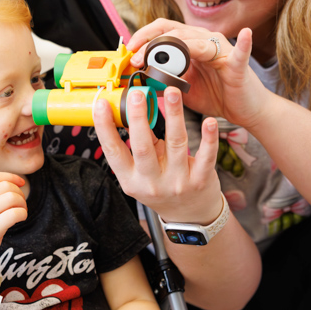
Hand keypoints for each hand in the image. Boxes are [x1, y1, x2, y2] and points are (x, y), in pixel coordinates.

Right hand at [0, 172, 26, 278]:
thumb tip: (12, 183)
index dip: (12, 177)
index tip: (21, 183)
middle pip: (7, 186)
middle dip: (19, 193)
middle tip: (21, 204)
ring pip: (13, 197)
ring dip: (22, 204)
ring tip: (21, 212)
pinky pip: (15, 213)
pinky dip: (23, 214)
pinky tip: (20, 219)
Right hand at [93, 84, 223, 222]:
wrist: (190, 216)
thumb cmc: (161, 188)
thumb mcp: (140, 173)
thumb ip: (137, 145)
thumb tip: (133, 110)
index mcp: (131, 179)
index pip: (113, 151)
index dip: (105, 128)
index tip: (102, 104)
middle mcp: (151, 182)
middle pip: (142, 147)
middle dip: (138, 118)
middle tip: (137, 94)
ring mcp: (177, 182)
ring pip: (175, 144)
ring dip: (174, 116)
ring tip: (172, 93)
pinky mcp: (200, 181)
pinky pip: (206, 156)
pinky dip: (208, 138)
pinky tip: (209, 122)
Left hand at [127, 19, 269, 128]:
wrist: (243, 110)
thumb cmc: (215, 95)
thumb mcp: (181, 89)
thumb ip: (163, 81)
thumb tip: (138, 80)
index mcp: (190, 44)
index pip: (163, 30)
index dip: (143, 38)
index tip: (129, 52)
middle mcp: (205, 41)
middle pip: (174, 32)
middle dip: (150, 44)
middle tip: (136, 59)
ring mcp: (222, 50)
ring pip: (196, 41)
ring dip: (174, 48)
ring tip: (157, 59)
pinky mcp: (237, 64)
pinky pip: (240, 51)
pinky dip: (243, 43)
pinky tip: (245, 34)